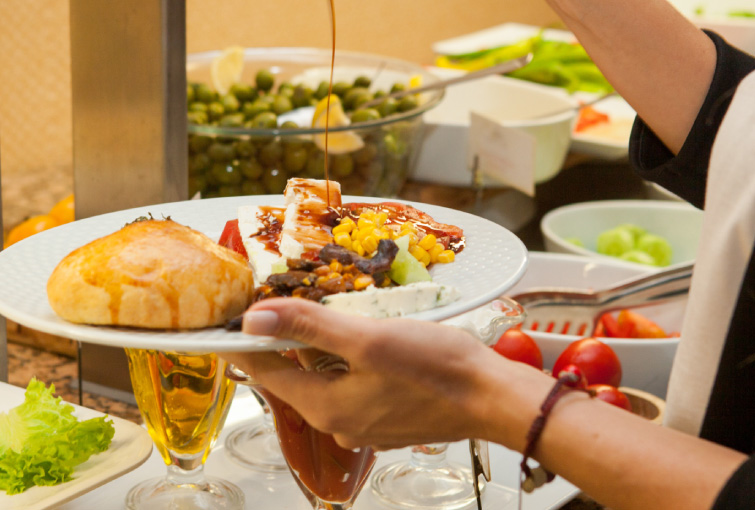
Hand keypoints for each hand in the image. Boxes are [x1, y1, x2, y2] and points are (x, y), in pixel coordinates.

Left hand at [222, 298, 504, 449]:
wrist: (492, 398)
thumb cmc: (435, 367)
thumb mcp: (367, 337)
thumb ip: (309, 326)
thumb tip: (255, 319)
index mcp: (325, 406)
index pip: (267, 372)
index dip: (247, 344)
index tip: (230, 323)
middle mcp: (339, 423)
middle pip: (296, 376)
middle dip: (288, 342)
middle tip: (284, 305)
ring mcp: (364, 425)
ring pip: (326, 380)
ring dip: (323, 350)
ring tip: (329, 316)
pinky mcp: (386, 418)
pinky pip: (353, 388)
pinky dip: (349, 364)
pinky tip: (366, 342)